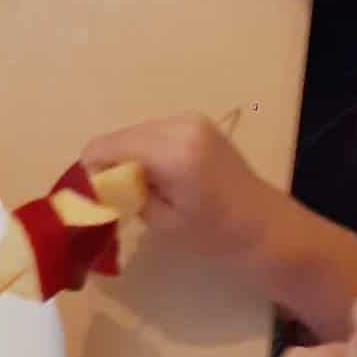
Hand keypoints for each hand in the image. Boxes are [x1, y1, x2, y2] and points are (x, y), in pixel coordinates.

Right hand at [82, 114, 278, 269]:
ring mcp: (191, 119)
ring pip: (137, 132)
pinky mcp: (198, 122)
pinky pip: (156, 131)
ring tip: (137, 188)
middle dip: (110, 162)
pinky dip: (147, 150)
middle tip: (111, 196)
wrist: (267, 228)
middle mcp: (180, 125)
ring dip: (129, 155)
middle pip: (122, 136)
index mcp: (172, 151)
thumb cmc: (217, 236)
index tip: (89, 194)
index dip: (91, 168)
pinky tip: (157, 176)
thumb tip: (97, 182)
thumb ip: (127, 195)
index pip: (109, 146)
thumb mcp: (164, 223)